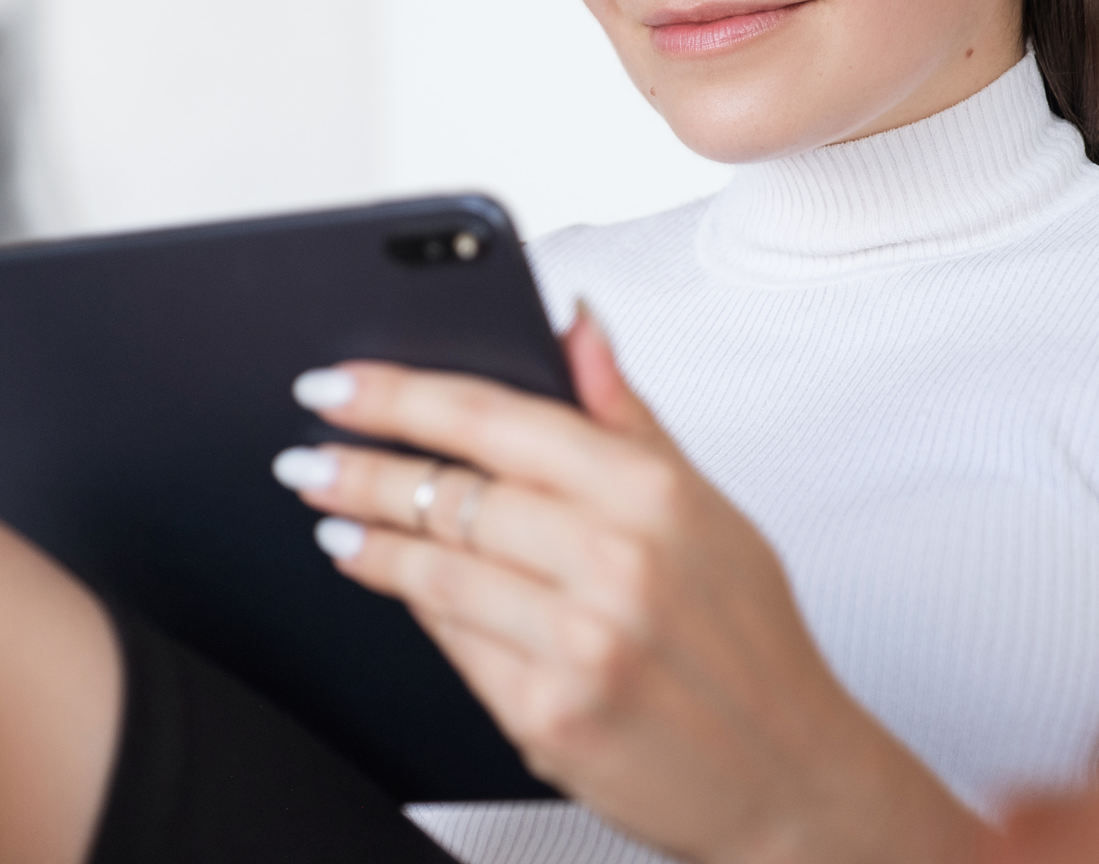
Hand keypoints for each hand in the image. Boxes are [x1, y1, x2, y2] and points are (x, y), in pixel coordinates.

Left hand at [272, 310, 980, 863]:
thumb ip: (624, 411)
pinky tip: (389, 582)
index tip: (338, 383)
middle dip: (360, 471)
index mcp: (650, 492)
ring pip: (435, 570)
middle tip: (307, 456)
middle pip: (448, 494)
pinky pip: (453, 643)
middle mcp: (615, 562)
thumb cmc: (747, 637)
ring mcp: (578, 644)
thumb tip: (573, 320)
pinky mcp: (547, 716)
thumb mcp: (705, 506)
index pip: (492, 419)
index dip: (399, 396)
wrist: (791, 778)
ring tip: (330, 518)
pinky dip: (417, 608)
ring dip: (367, 541)